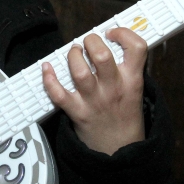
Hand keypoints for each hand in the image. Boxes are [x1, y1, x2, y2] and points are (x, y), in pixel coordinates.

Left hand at [41, 28, 146, 154]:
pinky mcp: (78, 112)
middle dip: (91, 40)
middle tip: (88, 42)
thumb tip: (110, 41)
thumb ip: (127, 68)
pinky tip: (46, 68)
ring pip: (79, 71)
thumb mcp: (135, 90)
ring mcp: (95, 101)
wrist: (121, 151)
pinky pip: (58, 94)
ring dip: (73, 56)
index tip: (112, 32)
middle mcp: (114, 88)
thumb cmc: (125, 115)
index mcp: (133, 80)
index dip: (124, 33)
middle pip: (101, 55)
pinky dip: (48, 79)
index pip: (137, 47)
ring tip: (74, 53)